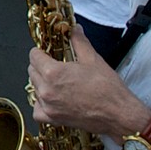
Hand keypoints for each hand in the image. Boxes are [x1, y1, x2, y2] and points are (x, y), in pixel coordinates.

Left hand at [28, 33, 148, 135]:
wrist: (118, 114)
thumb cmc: (107, 89)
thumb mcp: (93, 59)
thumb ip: (79, 41)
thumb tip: (75, 30)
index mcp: (53, 73)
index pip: (34, 56)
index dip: (41, 51)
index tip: (47, 52)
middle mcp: (46, 91)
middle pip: (32, 72)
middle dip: (41, 66)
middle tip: (55, 64)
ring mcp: (49, 107)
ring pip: (34, 89)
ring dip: (42, 83)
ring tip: (59, 81)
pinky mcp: (54, 120)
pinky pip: (37, 111)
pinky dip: (42, 105)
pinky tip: (53, 99)